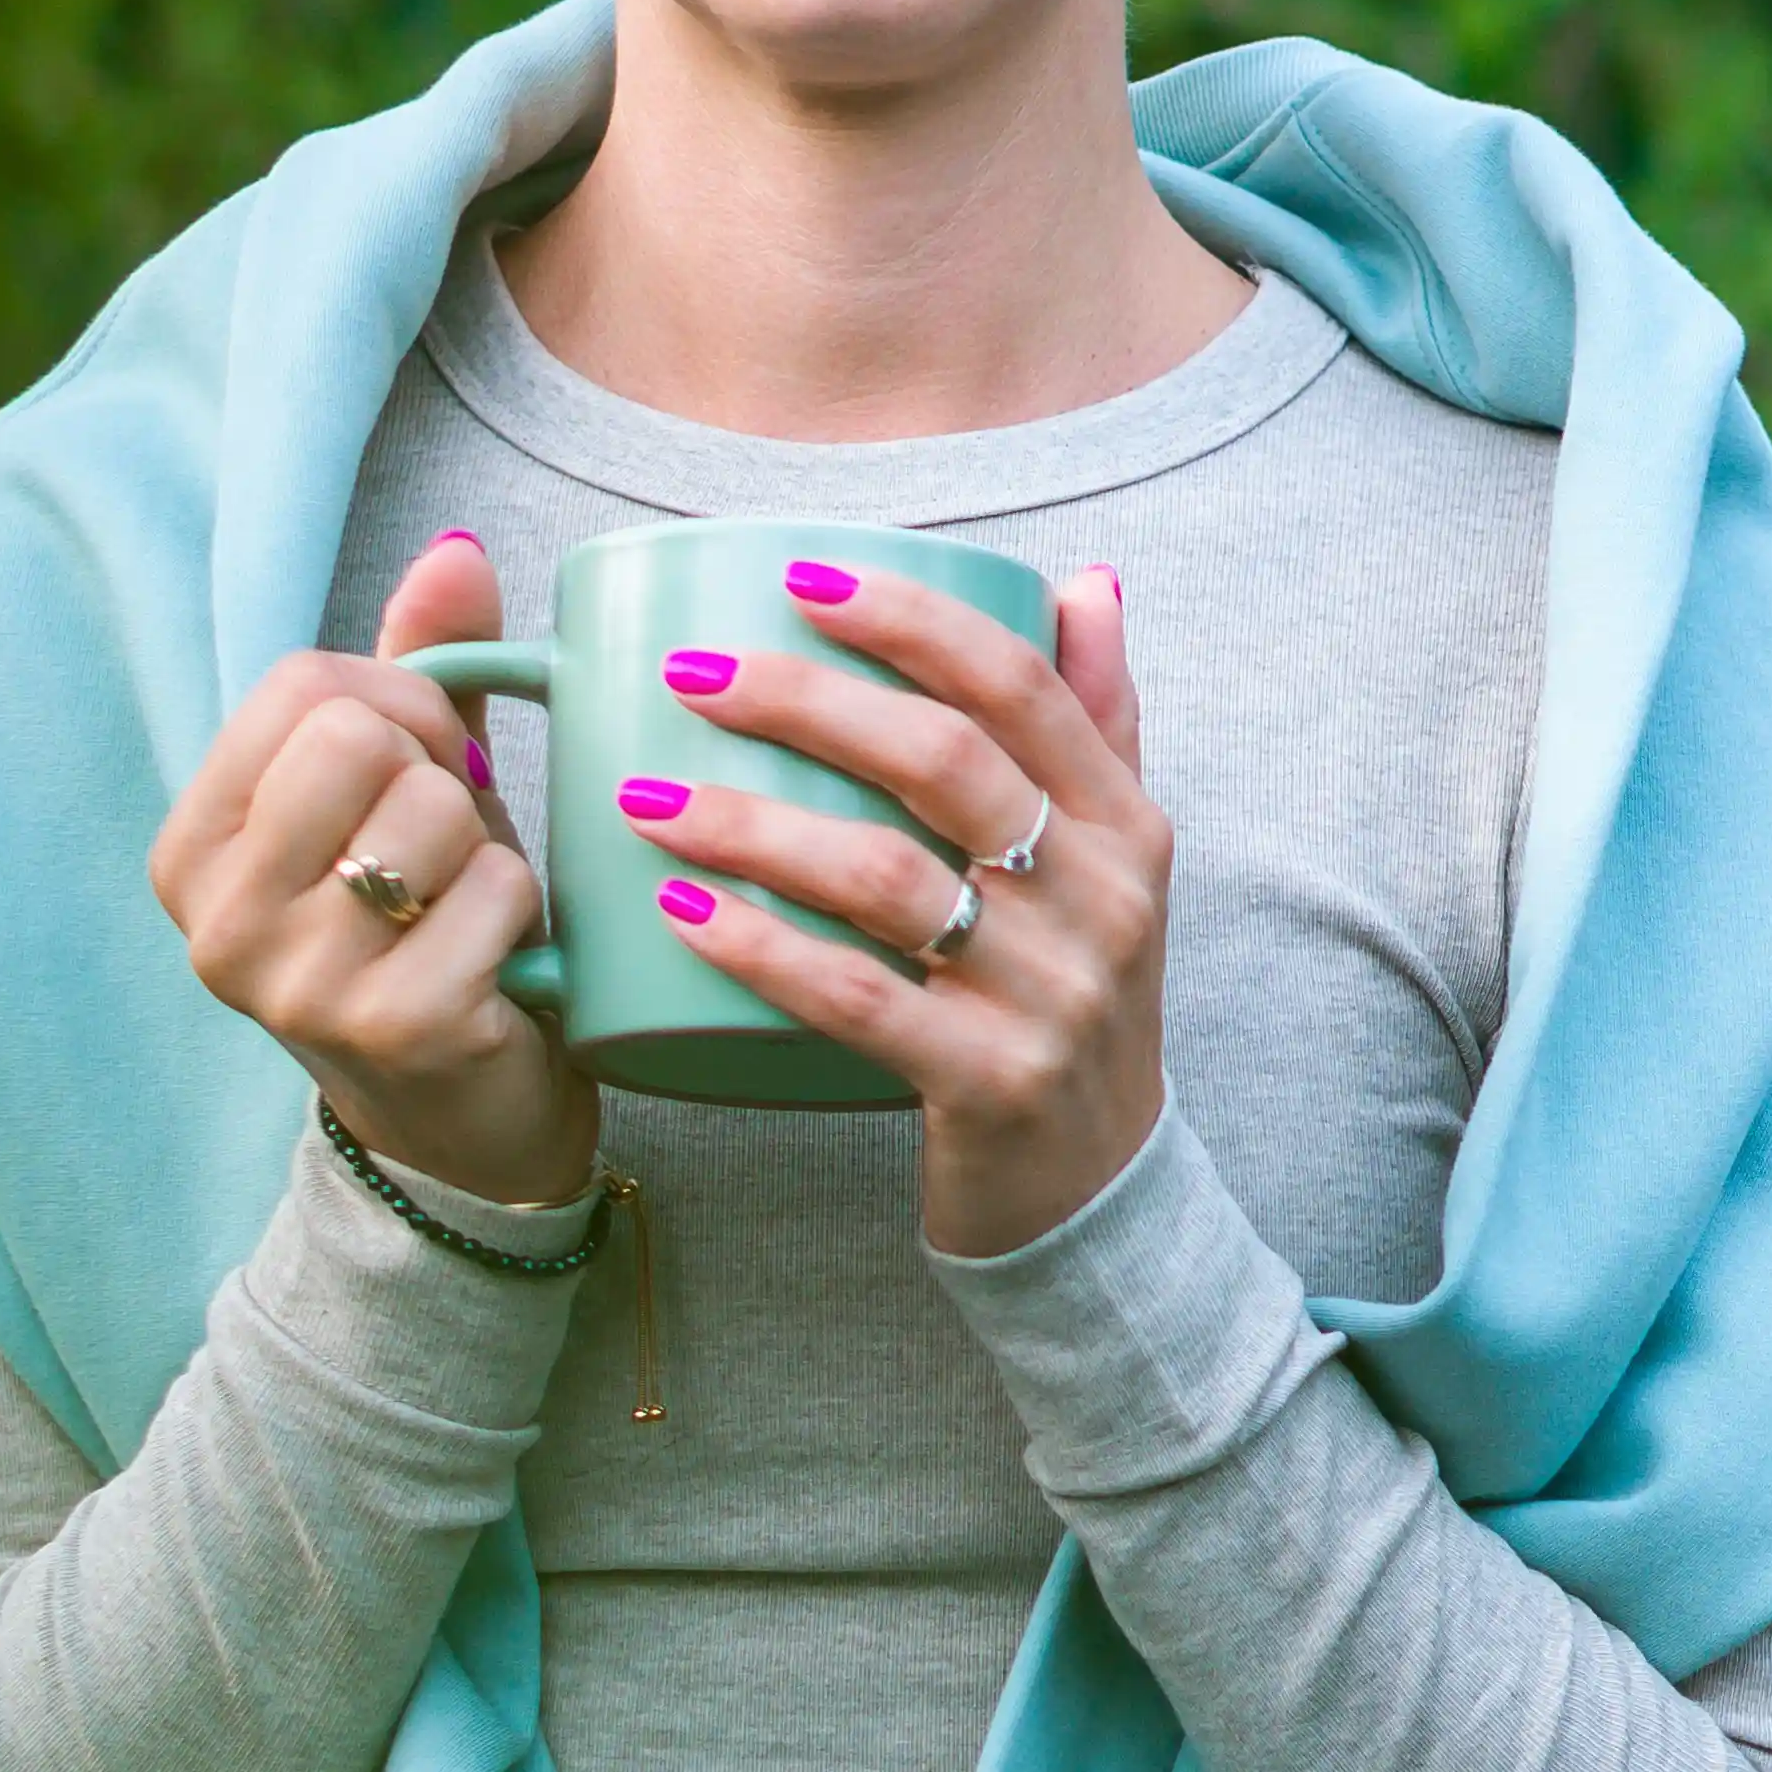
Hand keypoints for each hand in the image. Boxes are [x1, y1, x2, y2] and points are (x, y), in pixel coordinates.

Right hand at [149, 533, 600, 1208]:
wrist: (467, 1124)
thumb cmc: (429, 935)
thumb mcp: (409, 794)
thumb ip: (420, 674)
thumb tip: (457, 552)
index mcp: (194, 849)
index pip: (300, 684)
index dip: (395, 703)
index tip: (418, 770)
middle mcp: (217, 920)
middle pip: (357, 734)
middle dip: (438, 774)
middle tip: (448, 848)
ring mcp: (295, 983)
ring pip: (432, 809)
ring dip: (485, 850)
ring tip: (464, 914)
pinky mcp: (392, 1028)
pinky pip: (492, 890)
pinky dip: (520, 916)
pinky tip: (498, 968)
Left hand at [643, 564, 1163, 1256]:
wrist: (1099, 1191)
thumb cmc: (1071, 999)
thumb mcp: (1115, 865)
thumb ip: (1097, 723)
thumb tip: (1082, 582)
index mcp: (1124, 822)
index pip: (1018, 685)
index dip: (909, 618)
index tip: (800, 579)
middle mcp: (1100, 898)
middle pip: (942, 761)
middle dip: (805, 701)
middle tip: (692, 674)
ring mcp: (1050, 995)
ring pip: (885, 878)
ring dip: (753, 825)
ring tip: (647, 796)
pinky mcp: (990, 1082)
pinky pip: (857, 1001)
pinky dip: (762, 950)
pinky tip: (680, 915)